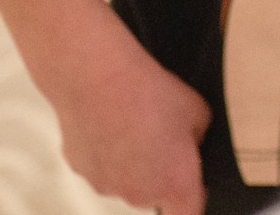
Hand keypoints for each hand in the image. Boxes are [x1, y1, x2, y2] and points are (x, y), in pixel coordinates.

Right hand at [38, 9, 211, 212]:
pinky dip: (105, 148)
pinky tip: (110, 119)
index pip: (189, 213)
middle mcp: (139, 194)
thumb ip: (199, 138)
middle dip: (161, 169)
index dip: (192, 199)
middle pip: (155, 193)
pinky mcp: (80, 169)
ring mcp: (106, 184)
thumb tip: (191, 142)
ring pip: (125, 177)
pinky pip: (100, 163)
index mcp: (175, 185)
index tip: (194, 187)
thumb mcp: (199, 111)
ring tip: (134, 121)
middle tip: (162, 133)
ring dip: (131, 159)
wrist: (98, 78)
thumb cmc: (148, 94)